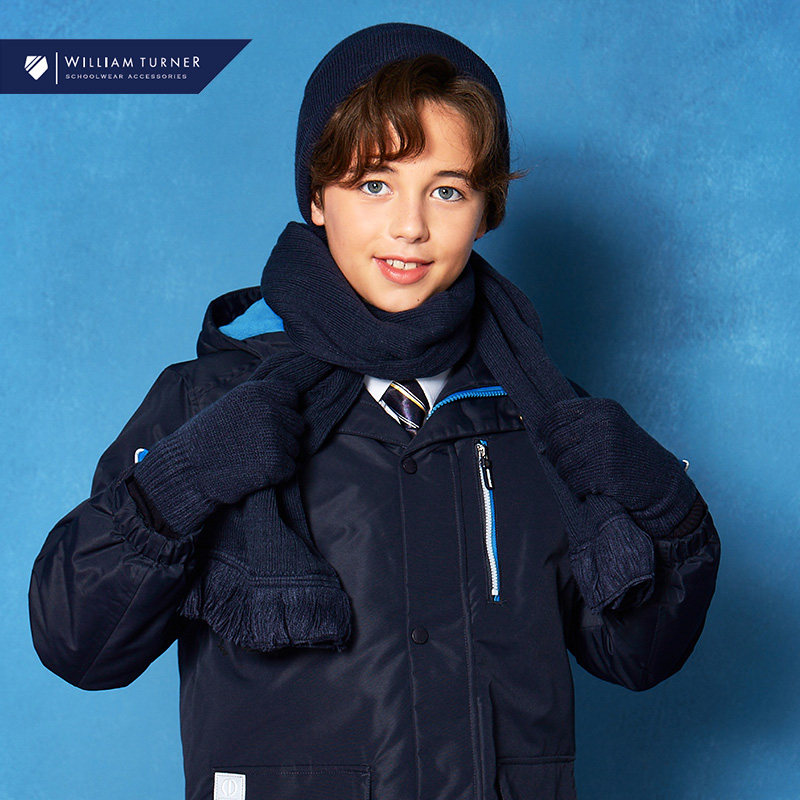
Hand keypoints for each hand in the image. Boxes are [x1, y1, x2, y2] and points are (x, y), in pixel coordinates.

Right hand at [132, 362, 304, 536]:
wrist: (187, 470)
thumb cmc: (207, 438)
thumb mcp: (231, 404)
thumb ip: (260, 400)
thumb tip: (291, 403)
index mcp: (257, 392)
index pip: (292, 395)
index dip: (282, 409)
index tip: (266, 421)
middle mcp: (268, 410)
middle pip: (297, 423)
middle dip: (284, 435)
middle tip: (256, 444)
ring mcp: (273, 437)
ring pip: (295, 447)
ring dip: (280, 455)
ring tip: (251, 458)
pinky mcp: (275, 463)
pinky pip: (290, 468)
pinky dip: (277, 474)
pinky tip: (254, 471)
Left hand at [536, 396, 695, 537]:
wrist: (661, 482)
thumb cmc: (629, 455)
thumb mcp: (610, 427)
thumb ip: (579, 425)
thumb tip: (539, 436)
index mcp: (602, 408)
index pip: (555, 414)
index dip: (545, 430)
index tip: (545, 441)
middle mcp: (603, 423)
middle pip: (555, 441)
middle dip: (555, 457)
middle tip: (569, 465)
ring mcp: (605, 447)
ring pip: (562, 464)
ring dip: (567, 475)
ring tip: (584, 476)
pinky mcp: (607, 472)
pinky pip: (574, 482)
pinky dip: (578, 489)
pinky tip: (592, 488)